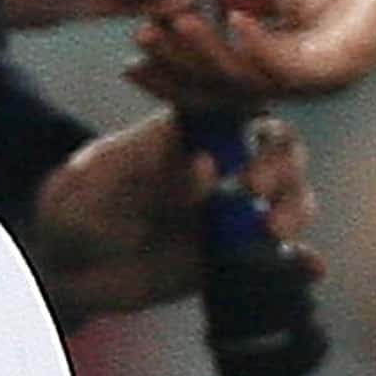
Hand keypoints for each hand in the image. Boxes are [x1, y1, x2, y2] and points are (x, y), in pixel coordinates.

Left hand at [25, 112, 320, 325]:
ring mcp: (228, 208)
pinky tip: (311, 268)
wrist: (65, 271)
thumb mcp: (94, 186)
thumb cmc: (71, 211)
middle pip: (274, 146)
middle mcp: (214, 164)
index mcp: (179, 131)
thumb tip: (207, 163)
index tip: (244, 138)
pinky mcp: (234, 252)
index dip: (253, 114)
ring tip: (276, 233)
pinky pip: (279, 255)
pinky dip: (301, 260)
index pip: (231, 105)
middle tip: (258, 191)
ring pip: (288, 194)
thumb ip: (144, 173)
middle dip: (282, 163)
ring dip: (296, 206)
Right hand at [128, 0, 375, 104]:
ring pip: (251, 81)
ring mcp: (321, 77)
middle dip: (178, 68)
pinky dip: (258, 46)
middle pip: (225, 88)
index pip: (215, 78)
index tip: (132, 50)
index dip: (173, 70)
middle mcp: (297, 80)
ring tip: (174, 23)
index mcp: (279, 64)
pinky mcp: (346, 63)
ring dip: (208, 55)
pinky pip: (293, 66)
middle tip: (141, 39)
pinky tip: (231, 20)